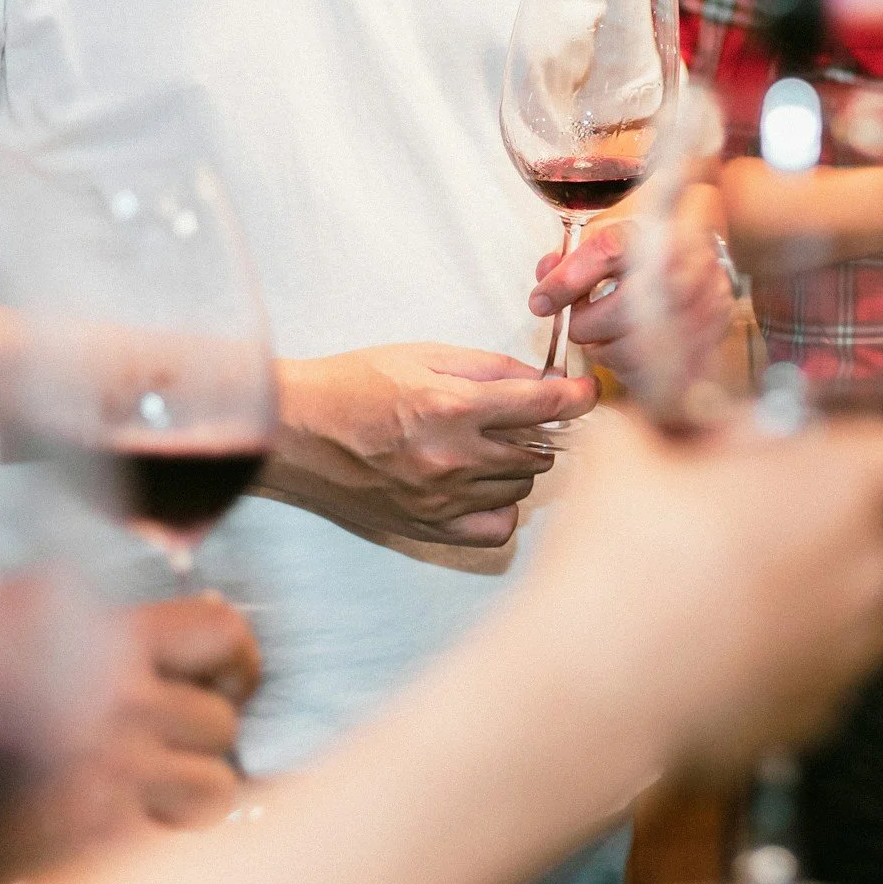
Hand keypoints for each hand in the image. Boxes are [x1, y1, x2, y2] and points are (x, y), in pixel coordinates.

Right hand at [18, 594, 260, 850]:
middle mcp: (116, 697)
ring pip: (214, 792)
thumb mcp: (20, 609)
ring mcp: (108, 772)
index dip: (232, 664)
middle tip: (149, 760)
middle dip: (192, 745)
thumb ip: (105, 615)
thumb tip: (212, 622)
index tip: (219, 684)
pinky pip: (176, 849)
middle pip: (221, 725)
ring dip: (185, 805)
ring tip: (133, 808)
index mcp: (101, 631)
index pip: (223, 633)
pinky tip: (116, 847)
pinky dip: (154, 852)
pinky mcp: (94, 843)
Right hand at [256, 345, 595, 547]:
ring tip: (488, 445)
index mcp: (451, 408)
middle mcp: (451, 460)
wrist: (296, 432)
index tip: (586, 392)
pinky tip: (482, 484)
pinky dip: (501, 506)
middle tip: (523, 415)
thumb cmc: (354, 385)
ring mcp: (441, 500)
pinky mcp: (429, 527)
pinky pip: (497, 527)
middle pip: (539, 451)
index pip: (544, 407)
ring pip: (521, 487)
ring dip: (519, 465)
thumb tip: (545, 380)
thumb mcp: (423, 356)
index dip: (578, 396)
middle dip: (542, 429)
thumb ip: (491, 367)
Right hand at [505, 409, 882, 773]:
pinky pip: (825, 673)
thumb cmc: (616, 563)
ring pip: (867, 610)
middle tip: (763, 526)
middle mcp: (869, 569)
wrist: (590, 696)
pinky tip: (717, 656)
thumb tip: (645, 431)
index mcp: (843, 486)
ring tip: (735, 595)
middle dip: (843, 530)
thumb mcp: (622, 455)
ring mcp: (853, 652)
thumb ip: (654, 432)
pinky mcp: (822, 717)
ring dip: (822, 596)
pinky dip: (789, 663)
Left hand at [529, 183, 735, 385]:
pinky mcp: (709, 339)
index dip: (567, 281)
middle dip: (585, 324)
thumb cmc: (649, 250)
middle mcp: (686, 267)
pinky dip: (632, 366)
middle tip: (580, 322)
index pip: (607, 252)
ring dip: (606, 349)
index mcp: (658, 233)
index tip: (540, 302)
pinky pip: (655, 371)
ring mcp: (704, 306)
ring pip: (634, 349)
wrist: (703, 259)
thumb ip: (573, 257)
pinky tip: (630, 347)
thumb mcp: (612, 236)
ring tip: (606, 334)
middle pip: (619, 311)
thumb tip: (545, 275)